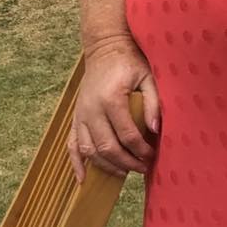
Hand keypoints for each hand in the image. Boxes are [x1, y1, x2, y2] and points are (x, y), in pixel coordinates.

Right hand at [68, 37, 160, 183]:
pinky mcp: (76, 117)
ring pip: (90, 150)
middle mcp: (92, 109)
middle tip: (142, 167)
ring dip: (107, 166)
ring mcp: (81, 114)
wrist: (105, 47)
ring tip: (125, 171)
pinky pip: (71, 144)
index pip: (127, 134)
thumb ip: (153, 103)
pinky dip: (76, 163)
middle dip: (127, 162)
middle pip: (108, 147)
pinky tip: (83, 179)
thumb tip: (155, 130)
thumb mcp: (148, 77)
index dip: (141, 150)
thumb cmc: (129, 61)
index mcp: (112, 99)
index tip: (152, 155)